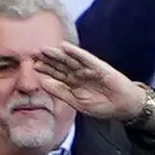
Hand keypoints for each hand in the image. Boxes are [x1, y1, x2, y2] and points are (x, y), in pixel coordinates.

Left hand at [36, 42, 154, 127]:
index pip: (56, 74)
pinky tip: (65, 47)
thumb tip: (43, 83)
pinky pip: (85, 58)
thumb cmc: (101, 105)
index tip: (32, 64)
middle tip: (34, 53)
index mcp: (73, 83)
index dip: (45, 69)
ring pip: (70, 60)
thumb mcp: (76, 102)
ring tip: (45, 49)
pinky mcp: (99, 67)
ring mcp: (88, 69)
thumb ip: (60, 92)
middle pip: (61, 64)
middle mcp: (79, 74)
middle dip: (48, 59)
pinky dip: (76, 52)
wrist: (122, 107)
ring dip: (58, 54)